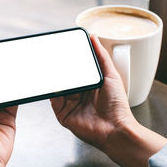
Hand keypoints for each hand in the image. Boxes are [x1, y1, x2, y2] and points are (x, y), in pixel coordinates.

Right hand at [51, 34, 134, 150]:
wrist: (115, 129)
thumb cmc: (117, 106)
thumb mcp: (111, 75)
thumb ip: (101, 56)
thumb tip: (94, 38)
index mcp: (90, 85)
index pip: (76, 70)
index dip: (70, 61)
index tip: (64, 50)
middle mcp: (79, 95)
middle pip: (65, 78)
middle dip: (59, 69)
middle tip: (53, 56)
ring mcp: (70, 105)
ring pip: (57, 88)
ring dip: (53, 78)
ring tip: (49, 66)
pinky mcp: (63, 114)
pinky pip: (53, 100)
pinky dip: (50, 91)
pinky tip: (51, 83)